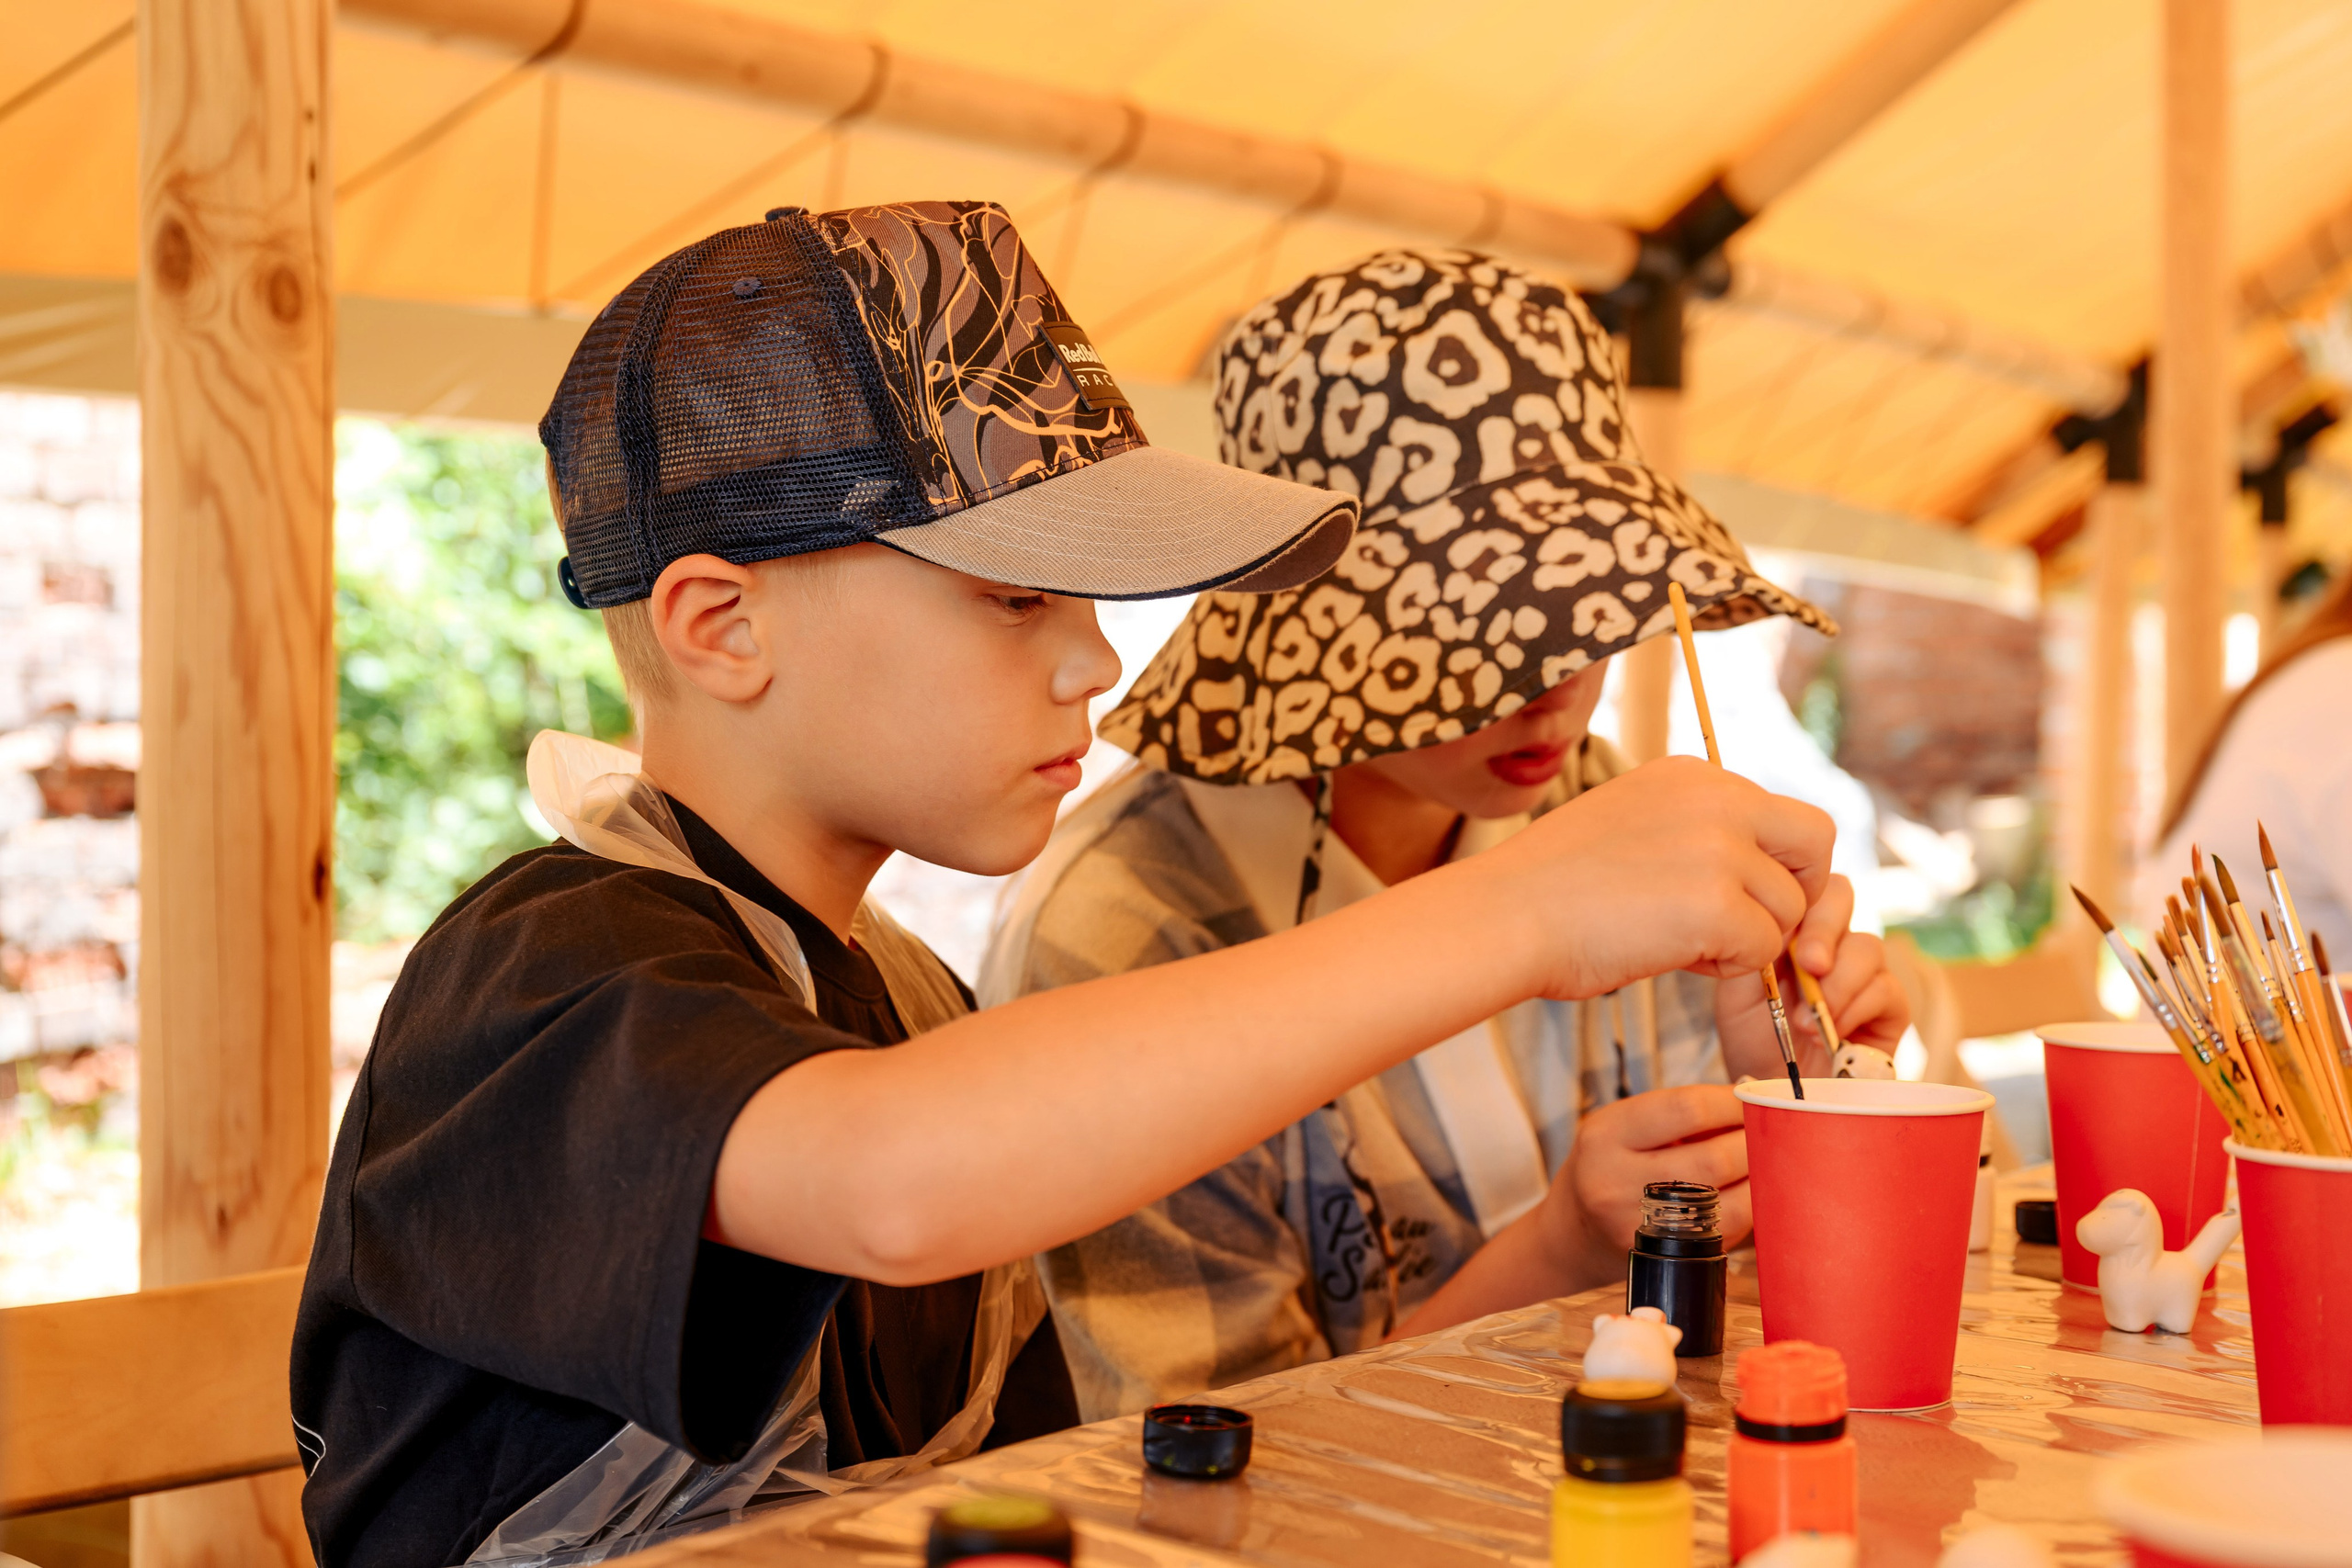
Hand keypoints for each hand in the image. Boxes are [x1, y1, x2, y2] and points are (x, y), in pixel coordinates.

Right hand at [1466, 755, 1835, 1002]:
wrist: (1506, 915)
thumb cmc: (1551, 887)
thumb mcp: (1630, 824)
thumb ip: (1692, 831)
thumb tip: (1745, 870)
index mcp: (1692, 774)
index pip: (1781, 812)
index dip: (1774, 862)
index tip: (1741, 894)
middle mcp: (1716, 798)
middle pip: (1815, 842)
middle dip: (1797, 891)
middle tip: (1751, 927)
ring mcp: (1721, 849)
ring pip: (1788, 908)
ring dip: (1748, 938)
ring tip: (1680, 943)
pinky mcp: (1718, 905)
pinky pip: (1762, 949)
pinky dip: (1727, 968)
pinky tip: (1674, 959)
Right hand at [1534, 1084, 1753, 1282]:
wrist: (1574, 1234)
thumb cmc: (1608, 1167)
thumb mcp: (1622, 1126)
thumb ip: (1678, 1114)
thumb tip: (1751, 1099)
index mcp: (1605, 1137)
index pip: (1686, 1110)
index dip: (1731, 1102)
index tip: (1751, 1097)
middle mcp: (1616, 1184)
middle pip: (1713, 1159)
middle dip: (1753, 1141)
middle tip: (1769, 1129)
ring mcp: (1642, 1228)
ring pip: (1728, 1201)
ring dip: (1760, 1176)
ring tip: (1767, 1157)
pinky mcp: (1667, 1258)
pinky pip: (1729, 1230)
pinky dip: (1751, 1206)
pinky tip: (1752, 1189)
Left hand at [1715, 874, 1911, 1080]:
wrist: (1778, 1089)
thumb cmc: (1755, 1036)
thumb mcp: (1738, 991)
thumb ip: (1754, 951)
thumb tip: (1770, 918)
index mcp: (1793, 924)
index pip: (1803, 878)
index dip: (1796, 894)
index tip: (1773, 931)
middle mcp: (1832, 937)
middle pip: (1842, 893)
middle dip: (1823, 929)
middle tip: (1808, 965)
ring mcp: (1865, 969)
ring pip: (1866, 946)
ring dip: (1836, 985)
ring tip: (1807, 1022)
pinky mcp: (1891, 1006)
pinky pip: (1885, 989)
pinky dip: (1854, 1009)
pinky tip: (1831, 1033)